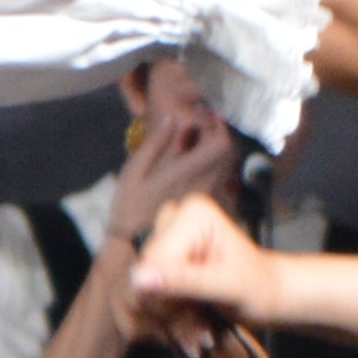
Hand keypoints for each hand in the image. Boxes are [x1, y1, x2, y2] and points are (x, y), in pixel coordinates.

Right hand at [111, 96, 246, 247]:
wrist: (136, 244)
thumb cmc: (130, 206)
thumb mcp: (135, 171)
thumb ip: (156, 144)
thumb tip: (172, 118)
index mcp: (187, 172)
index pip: (220, 145)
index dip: (218, 126)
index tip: (206, 114)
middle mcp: (204, 183)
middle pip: (226, 152)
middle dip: (216, 134)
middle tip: (200, 124)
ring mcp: (207, 195)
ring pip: (223, 164)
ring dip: (214, 148)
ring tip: (195, 140)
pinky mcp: (205, 203)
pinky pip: (218, 175)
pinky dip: (211, 162)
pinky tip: (194, 161)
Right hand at [125, 189, 275, 329]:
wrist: (269, 296)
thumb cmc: (258, 289)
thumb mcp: (226, 288)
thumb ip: (183, 282)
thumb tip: (138, 279)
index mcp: (191, 215)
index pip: (151, 264)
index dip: (166, 301)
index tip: (198, 329)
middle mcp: (171, 220)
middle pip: (141, 279)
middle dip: (170, 314)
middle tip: (202, 336)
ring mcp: (163, 240)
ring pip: (138, 292)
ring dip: (168, 322)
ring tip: (200, 334)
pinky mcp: (158, 260)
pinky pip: (140, 296)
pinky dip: (164, 321)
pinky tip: (189, 329)